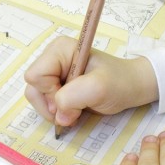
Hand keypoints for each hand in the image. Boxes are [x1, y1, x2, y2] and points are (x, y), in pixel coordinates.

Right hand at [24, 37, 158, 126]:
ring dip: (54, 111)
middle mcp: (52, 58)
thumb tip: (58, 116)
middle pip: (33, 88)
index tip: (73, 99)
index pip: (35, 76)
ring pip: (36, 98)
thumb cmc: (119, 83)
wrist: (131, 88)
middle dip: (51, 105)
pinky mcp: (56, 85)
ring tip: (76, 111)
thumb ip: (73, 97)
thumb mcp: (99, 88)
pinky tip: (73, 111)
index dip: (50, 93)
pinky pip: (44, 103)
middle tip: (76, 108)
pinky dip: (57, 113)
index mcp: (59, 49)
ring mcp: (53, 73)